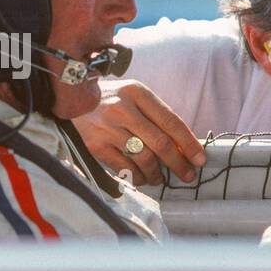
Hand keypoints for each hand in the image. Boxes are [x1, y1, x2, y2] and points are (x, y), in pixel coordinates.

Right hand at [73, 78, 205, 184]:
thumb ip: (155, 116)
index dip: (188, 143)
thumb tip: (182, 146)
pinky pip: (124, 168)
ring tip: (160, 178)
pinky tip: (142, 178)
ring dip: (157, 173)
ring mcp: (107, 128)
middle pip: (160, 142)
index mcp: (137, 93)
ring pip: (144, 158)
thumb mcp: (132, 96)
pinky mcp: (96, 145)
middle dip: (178, 163)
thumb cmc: (108, 100)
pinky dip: (137, 177)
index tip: (200, 159)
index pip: (171, 121)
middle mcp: (123, 108)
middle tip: (187, 175)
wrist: (70, 100)